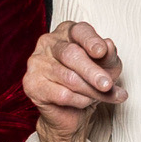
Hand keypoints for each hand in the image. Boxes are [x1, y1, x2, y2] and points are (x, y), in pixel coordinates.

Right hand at [22, 20, 122, 141]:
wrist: (72, 109)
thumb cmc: (90, 80)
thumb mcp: (108, 66)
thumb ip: (109, 56)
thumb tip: (108, 46)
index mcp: (67, 32)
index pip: (80, 31)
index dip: (91, 41)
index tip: (101, 52)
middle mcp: (48, 43)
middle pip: (71, 55)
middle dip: (92, 72)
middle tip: (107, 85)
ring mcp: (37, 62)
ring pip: (69, 78)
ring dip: (91, 91)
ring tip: (105, 97)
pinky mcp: (31, 84)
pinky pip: (61, 94)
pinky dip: (79, 101)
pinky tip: (86, 102)